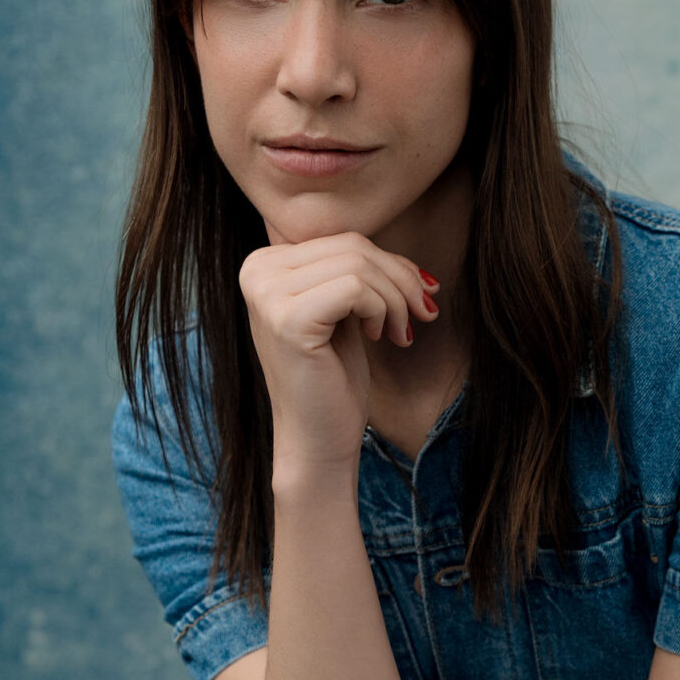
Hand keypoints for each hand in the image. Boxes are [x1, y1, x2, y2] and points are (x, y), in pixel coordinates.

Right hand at [238, 229, 438, 471]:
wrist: (316, 439)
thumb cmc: (333, 379)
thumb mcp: (344, 313)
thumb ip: (358, 274)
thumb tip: (416, 265)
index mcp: (263, 264)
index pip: (342, 240)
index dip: (390, 265)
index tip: (418, 299)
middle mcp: (256, 272)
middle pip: (352, 246)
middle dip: (400, 279)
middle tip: (423, 315)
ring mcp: (266, 294)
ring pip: (359, 265)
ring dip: (396, 299)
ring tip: (399, 332)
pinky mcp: (287, 318)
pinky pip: (355, 288)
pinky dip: (381, 310)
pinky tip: (379, 337)